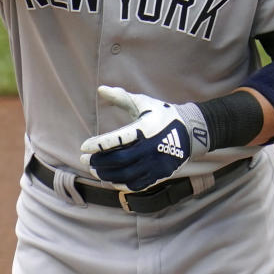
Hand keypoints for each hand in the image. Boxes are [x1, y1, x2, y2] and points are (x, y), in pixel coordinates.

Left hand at [80, 86, 210, 191]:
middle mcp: (150, 148)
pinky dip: (120, 184)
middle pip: (119, 160)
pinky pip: (136, 184)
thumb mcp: (143, 102)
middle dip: (98, 162)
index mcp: (145, 129)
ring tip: (94, 170)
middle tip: (84, 160)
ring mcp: (155, 163)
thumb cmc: (162, 114)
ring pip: (126, 174)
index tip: (83, 147)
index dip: (98, 144)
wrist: (190, 132)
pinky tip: (109, 179)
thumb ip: (121, 97)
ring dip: (106, 174)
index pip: (118, 139)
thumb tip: (100, 89)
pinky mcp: (159, 174)